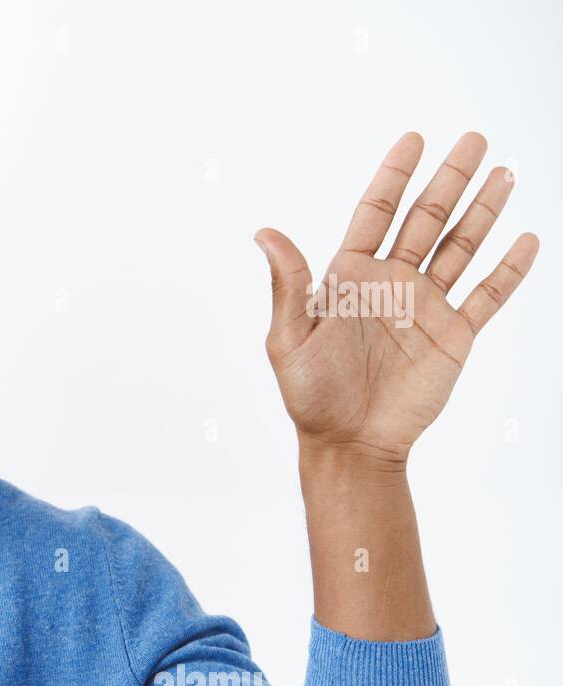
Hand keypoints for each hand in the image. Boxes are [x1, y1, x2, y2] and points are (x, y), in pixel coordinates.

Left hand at [256, 131, 538, 465]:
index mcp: (350, 279)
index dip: (394, 176)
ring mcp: (425, 308)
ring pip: (460, 248)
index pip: (376, 213)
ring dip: (483, 212)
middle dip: (449, 179)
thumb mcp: (290, 338)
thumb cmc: (311, 395)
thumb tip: (263, 232)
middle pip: (426, 219)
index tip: (413, 139)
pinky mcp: (453, 336)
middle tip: (473, 139)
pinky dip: (507, 269)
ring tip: (504, 173)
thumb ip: (289, 284)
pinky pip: (487, 295)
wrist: (349, 443)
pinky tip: (524, 239)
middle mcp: (391, 284)